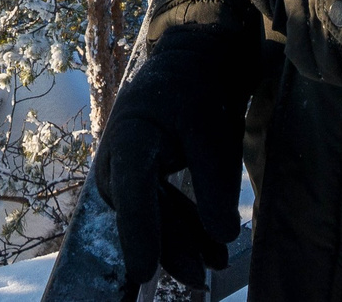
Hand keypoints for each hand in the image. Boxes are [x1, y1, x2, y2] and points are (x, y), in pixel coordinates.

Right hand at [93, 16, 256, 290]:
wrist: (190, 63)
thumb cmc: (199, 91)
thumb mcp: (214, 133)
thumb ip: (216, 184)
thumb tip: (223, 237)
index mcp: (131, 136)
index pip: (134, 192)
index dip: (140, 232)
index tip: (144, 272)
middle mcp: (117, 159)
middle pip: (143, 212)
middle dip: (171, 248)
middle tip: (202, 279)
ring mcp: (125, 172)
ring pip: (152, 216)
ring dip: (182, 242)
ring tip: (217, 265)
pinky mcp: (140, 179)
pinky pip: (159, 209)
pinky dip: (185, 228)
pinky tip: (212, 251)